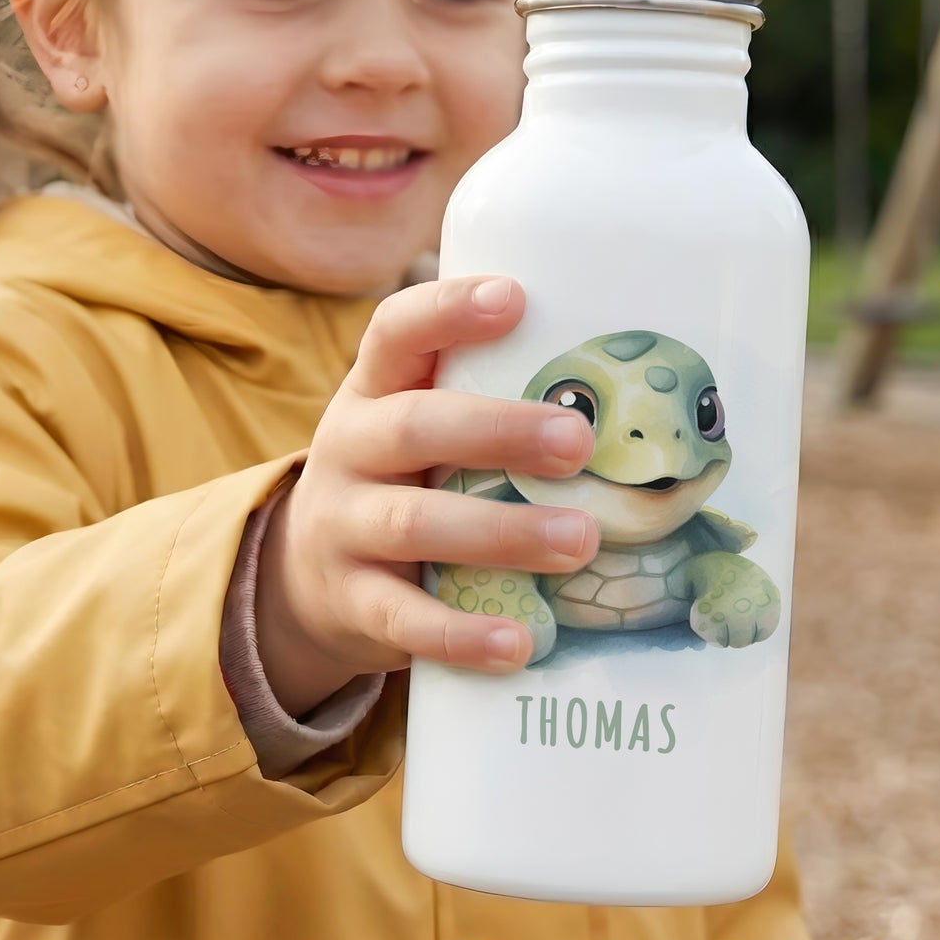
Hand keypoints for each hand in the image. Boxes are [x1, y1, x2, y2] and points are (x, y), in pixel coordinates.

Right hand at [255, 276, 597, 715]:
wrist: (306, 574)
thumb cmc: (402, 478)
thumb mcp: (415, 422)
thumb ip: (482, 396)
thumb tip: (633, 380)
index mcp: (373, 390)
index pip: (396, 331)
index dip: (448, 310)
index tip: (514, 297)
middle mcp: (349, 448)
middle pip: (413, 427)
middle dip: (498, 430)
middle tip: (579, 442)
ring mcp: (342, 527)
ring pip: (414, 524)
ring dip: (501, 532)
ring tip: (580, 540)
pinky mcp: (353, 602)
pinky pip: (403, 619)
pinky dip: (461, 633)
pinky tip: (520, 643)